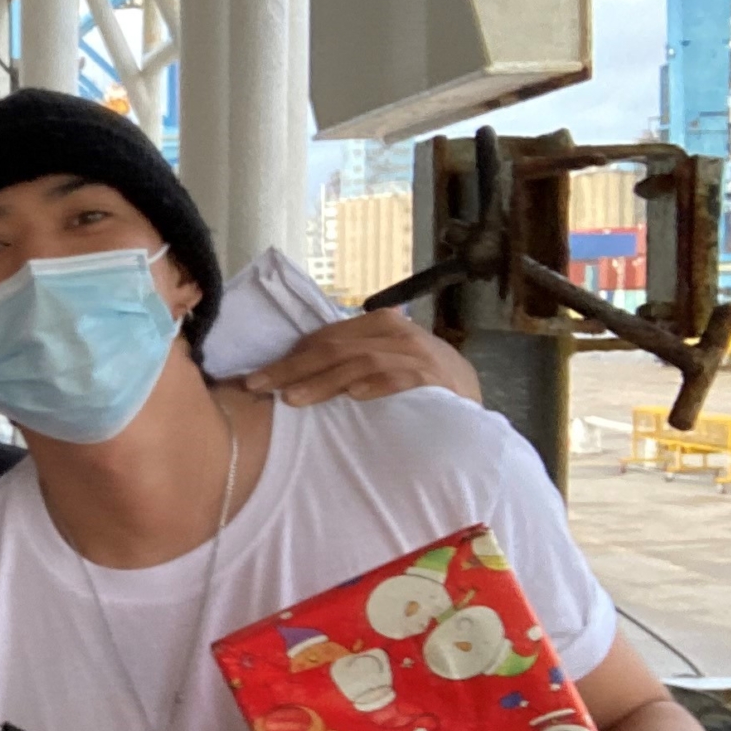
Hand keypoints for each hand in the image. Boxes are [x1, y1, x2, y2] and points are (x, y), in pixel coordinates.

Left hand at [242, 310, 481, 406]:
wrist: (473, 405)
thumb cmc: (420, 387)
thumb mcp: (385, 364)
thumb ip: (350, 362)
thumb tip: (293, 371)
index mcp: (381, 325)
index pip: (326, 337)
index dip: (289, 356)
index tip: (257, 376)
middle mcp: (397, 333)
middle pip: (334, 348)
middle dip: (291, 368)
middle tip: (257, 385)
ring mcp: (416, 354)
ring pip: (358, 363)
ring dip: (322, 381)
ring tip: (291, 398)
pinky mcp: (434, 378)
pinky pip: (399, 377)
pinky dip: (375, 385)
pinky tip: (353, 397)